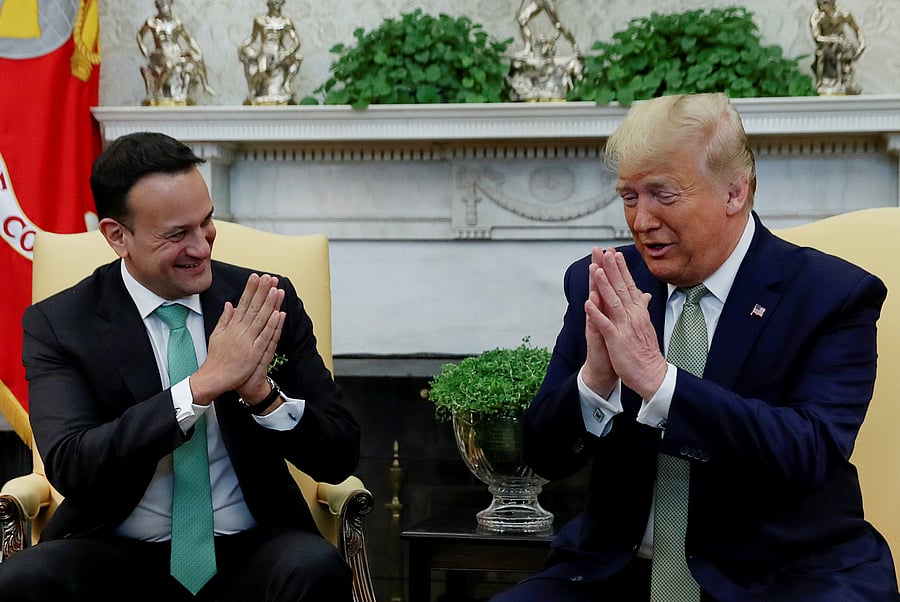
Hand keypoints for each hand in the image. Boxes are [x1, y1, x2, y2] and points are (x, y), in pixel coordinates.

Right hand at [190, 274, 285, 404]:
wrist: (214, 378)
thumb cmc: (217, 358)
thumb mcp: (217, 334)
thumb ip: (225, 319)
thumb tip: (229, 304)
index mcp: (232, 325)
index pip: (243, 303)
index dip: (250, 289)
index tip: (256, 277)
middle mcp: (239, 330)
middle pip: (253, 307)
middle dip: (261, 291)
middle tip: (268, 277)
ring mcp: (247, 341)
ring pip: (260, 318)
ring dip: (268, 303)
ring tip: (275, 289)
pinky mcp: (253, 352)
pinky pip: (264, 337)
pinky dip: (271, 325)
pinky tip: (277, 314)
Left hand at [587, 248, 667, 399]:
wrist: (652, 373)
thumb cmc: (645, 351)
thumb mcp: (645, 325)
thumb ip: (642, 308)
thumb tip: (644, 295)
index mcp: (638, 311)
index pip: (629, 285)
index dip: (620, 269)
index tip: (614, 253)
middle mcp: (633, 315)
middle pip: (621, 288)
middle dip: (612, 269)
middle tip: (605, 252)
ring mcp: (625, 326)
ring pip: (613, 301)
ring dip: (604, 285)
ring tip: (597, 269)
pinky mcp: (617, 339)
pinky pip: (605, 324)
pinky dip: (597, 313)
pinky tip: (588, 303)